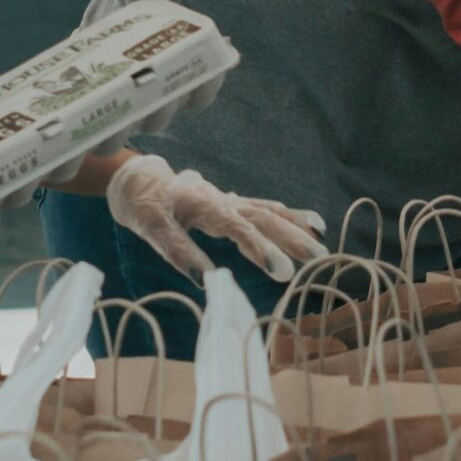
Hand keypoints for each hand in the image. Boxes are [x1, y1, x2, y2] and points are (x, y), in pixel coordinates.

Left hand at [106, 154, 328, 283]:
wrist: (137, 179)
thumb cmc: (143, 204)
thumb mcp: (151, 229)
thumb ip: (178, 251)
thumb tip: (205, 281)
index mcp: (205, 205)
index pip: (239, 228)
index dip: (262, 249)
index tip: (282, 272)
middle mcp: (223, 200)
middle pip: (263, 218)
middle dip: (292, 238)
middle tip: (319, 259)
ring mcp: (229, 200)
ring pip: (268, 211)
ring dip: (295, 226)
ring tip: (322, 240)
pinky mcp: (230, 204)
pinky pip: (263, 208)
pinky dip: (287, 215)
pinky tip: (308, 223)